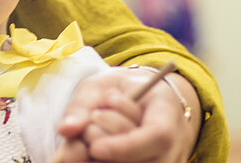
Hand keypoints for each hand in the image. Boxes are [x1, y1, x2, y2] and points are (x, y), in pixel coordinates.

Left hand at [54, 68, 199, 161]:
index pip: (158, 136)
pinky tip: (96, 146)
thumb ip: (82, 105)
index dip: (126, 146)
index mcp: (168, 112)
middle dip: (105, 141)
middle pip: (141, 160)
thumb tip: (65, 130)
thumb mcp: (101, 85)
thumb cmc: (123, 90)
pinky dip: (100, 161)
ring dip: (102, 154)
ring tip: (95, 127)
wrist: (145, 101)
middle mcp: (175, 143)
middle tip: (95, 115)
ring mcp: (166, 162)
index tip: (95, 148)